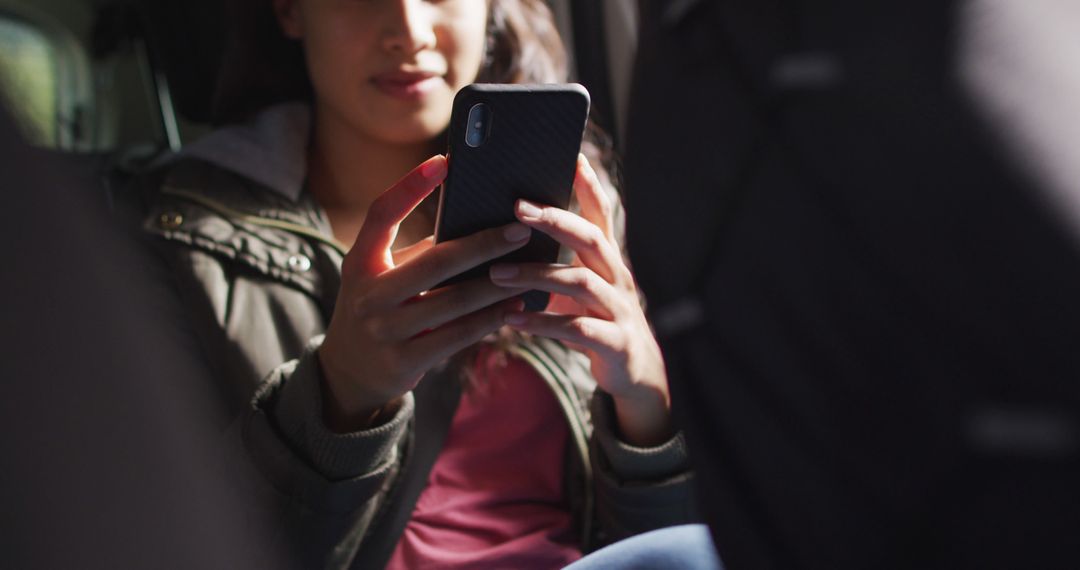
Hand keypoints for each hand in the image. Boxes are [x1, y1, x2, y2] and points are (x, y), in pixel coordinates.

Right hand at [318, 155, 529, 431]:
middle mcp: (369, 294)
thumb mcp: (384, 275)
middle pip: (435, 262)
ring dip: (498, 284)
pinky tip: (516, 305)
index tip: (445, 162)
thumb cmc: (381, 307)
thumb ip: (421, 253)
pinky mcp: (404, 361)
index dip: (410, 186)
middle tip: (521, 229)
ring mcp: (385, 330)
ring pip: (454, 301)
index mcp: (361, 261)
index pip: (381, 214)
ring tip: (531, 267)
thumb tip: (481, 221)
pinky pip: (458, 336)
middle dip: (484, 244)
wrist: (349, 371)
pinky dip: (491, 319)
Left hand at [490, 155, 672, 445]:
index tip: (571, 156)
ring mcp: (620, 310)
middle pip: (591, 239)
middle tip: (518, 207)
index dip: (588, 185)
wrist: (637, 375)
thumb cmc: (595, 321)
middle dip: (557, 220)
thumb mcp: (579, 287)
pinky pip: (577, 330)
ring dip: (536, 275)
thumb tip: (505, 234)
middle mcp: (617, 278)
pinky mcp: (616, 343)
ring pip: (580, 283)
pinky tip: (512, 320)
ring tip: (496, 273)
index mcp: (607, 260)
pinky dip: (542, 324)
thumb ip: (554, 262)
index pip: (600, 213)